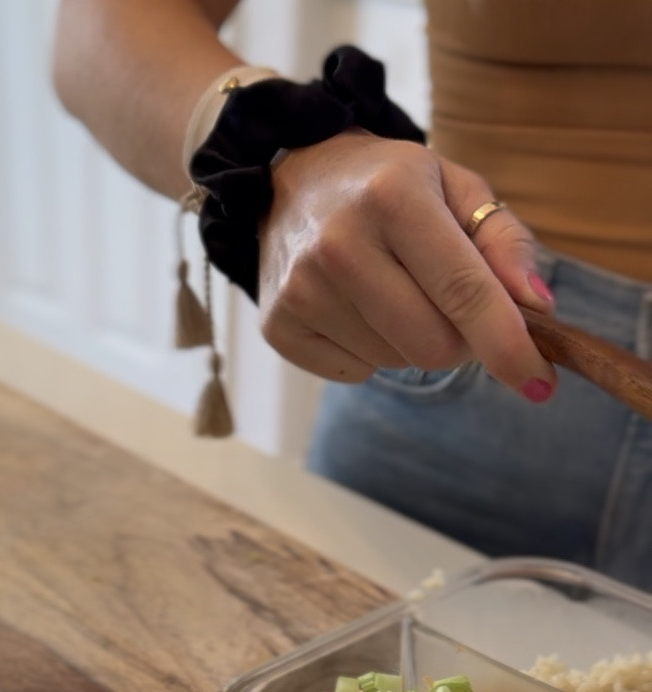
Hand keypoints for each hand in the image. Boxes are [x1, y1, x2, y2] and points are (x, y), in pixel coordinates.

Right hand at [256, 129, 556, 400]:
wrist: (291, 182)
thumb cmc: (387, 186)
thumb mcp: (455, 187)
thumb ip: (504, 242)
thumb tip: (536, 309)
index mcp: (394, 198)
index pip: (464, 291)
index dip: (507, 345)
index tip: (539, 384)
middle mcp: (340, 245)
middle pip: (432, 345)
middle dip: (459, 342)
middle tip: (450, 310)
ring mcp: (301, 290)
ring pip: (394, 362)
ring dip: (409, 342)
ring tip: (390, 293)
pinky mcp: (278, 327)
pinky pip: (353, 373)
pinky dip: (368, 353)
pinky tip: (354, 309)